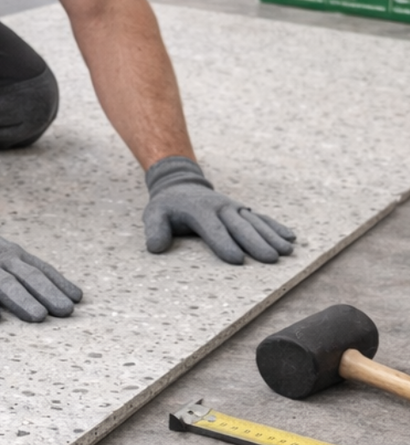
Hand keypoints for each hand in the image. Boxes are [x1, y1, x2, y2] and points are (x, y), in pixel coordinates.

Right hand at [0, 201, 81, 323]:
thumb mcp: (2, 257)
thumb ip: (22, 272)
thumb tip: (49, 292)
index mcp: (13, 255)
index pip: (40, 270)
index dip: (58, 284)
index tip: (76, 300)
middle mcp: (0, 258)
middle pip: (28, 277)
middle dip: (48, 294)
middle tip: (66, 312)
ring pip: (4, 284)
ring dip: (23, 300)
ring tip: (39, 317)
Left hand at [143, 156, 295, 264]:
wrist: (180, 184)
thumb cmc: (166, 206)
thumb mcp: (153, 214)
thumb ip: (154, 230)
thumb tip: (155, 248)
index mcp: (200, 211)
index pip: (213, 230)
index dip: (225, 244)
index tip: (238, 260)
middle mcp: (221, 208)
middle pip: (240, 227)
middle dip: (256, 243)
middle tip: (271, 259)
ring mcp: (234, 208)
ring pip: (255, 222)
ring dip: (271, 236)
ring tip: (286, 251)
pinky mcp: (242, 210)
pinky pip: (261, 218)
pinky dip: (276, 227)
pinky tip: (290, 237)